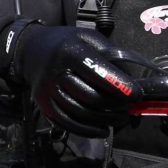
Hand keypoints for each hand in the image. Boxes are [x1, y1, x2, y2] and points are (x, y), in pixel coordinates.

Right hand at [6, 23, 139, 136]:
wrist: (31, 51)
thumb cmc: (66, 43)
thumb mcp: (88, 37)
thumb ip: (109, 54)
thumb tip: (130, 79)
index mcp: (71, 52)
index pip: (99, 73)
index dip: (121, 87)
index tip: (137, 95)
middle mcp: (57, 73)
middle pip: (92, 98)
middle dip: (117, 106)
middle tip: (130, 107)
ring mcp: (48, 92)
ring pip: (82, 114)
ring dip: (106, 120)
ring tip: (120, 118)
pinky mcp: (44, 106)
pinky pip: (68, 125)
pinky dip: (88, 131)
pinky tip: (102, 129)